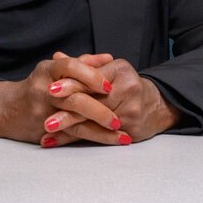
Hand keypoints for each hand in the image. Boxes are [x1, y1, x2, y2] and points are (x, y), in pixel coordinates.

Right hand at [0, 53, 119, 144]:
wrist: (5, 110)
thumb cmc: (36, 87)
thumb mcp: (54, 71)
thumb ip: (81, 64)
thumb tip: (108, 58)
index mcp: (48, 69)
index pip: (70, 66)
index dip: (91, 75)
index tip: (109, 86)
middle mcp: (43, 88)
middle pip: (74, 97)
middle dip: (99, 109)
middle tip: (118, 118)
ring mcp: (41, 110)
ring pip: (74, 120)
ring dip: (100, 130)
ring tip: (121, 134)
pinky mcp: (41, 128)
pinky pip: (71, 135)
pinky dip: (92, 138)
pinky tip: (109, 141)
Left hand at [45, 56, 180, 146]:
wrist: (156, 105)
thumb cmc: (124, 86)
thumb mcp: (107, 70)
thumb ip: (82, 66)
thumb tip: (56, 57)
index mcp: (120, 70)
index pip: (90, 79)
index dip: (70, 85)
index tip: (50, 90)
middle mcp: (128, 89)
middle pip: (92, 104)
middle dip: (67, 114)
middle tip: (46, 121)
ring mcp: (132, 112)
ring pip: (95, 124)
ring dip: (69, 132)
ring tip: (48, 136)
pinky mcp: (133, 131)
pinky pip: (101, 139)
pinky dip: (79, 142)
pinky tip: (61, 144)